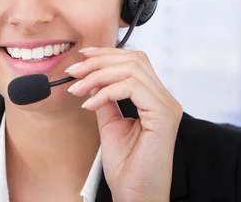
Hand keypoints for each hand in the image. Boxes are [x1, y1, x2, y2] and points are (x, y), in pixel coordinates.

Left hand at [66, 47, 182, 201]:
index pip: (135, 61)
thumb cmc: (127, 169)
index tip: (81, 59)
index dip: (107, 54)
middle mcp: (165, 99)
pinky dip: (106, 91)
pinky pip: (132, 87)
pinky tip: (90, 104)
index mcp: (155, 100)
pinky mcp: (163, 116)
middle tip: (73, 73)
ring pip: (132, 69)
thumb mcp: (110, 125)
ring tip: (78, 89)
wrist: (136, 197)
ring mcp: (167, 106)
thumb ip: (106, 100)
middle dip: (99, 61)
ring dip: (98, 75)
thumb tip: (93, 79)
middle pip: (134, 59)